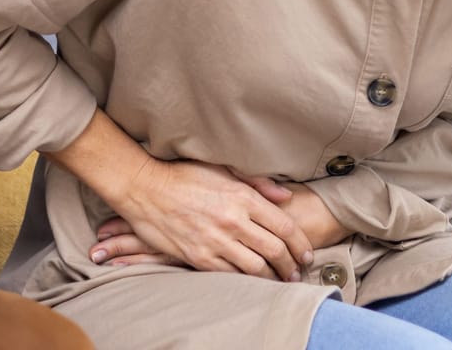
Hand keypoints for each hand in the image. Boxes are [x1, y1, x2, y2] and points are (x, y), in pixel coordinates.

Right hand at [92, 176, 347, 270]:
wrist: (145, 188)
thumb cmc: (184, 175)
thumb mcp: (223, 169)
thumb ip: (257, 182)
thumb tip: (285, 196)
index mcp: (242, 197)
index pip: (284, 225)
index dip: (300, 243)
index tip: (306, 253)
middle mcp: (232, 220)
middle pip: (275, 250)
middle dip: (290, 264)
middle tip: (296, 272)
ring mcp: (215, 241)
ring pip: (255, 268)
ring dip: (272, 277)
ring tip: (279, 280)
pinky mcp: (198, 257)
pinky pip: (230, 275)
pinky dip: (245, 281)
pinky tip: (252, 282)